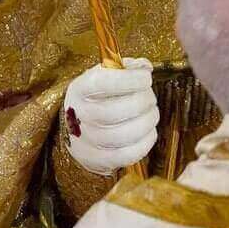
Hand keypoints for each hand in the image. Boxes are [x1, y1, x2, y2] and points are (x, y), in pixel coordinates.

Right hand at [62, 59, 157, 175]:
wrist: (77, 130)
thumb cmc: (98, 98)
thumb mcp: (105, 76)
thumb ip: (125, 68)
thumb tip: (144, 67)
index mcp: (80, 89)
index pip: (103, 83)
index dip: (130, 80)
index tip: (146, 78)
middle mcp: (79, 116)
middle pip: (115, 111)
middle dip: (143, 102)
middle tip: (150, 97)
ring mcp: (86, 141)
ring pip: (123, 135)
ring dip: (147, 122)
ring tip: (151, 113)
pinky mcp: (97, 160)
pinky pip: (127, 155)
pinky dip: (145, 143)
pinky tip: (148, 132)